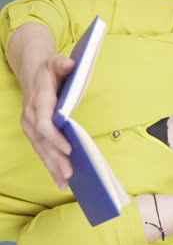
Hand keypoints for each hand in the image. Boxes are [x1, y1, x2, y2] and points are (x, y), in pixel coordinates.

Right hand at [19, 54, 74, 190]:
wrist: (31, 70)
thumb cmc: (48, 69)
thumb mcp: (55, 62)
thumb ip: (62, 64)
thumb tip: (70, 63)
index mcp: (38, 101)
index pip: (44, 124)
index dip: (55, 138)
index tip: (69, 150)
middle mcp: (31, 115)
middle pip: (43, 142)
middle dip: (55, 159)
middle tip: (69, 174)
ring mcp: (30, 125)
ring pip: (41, 150)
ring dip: (52, 167)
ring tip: (64, 182)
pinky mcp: (33, 131)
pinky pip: (41, 150)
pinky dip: (50, 165)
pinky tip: (60, 179)